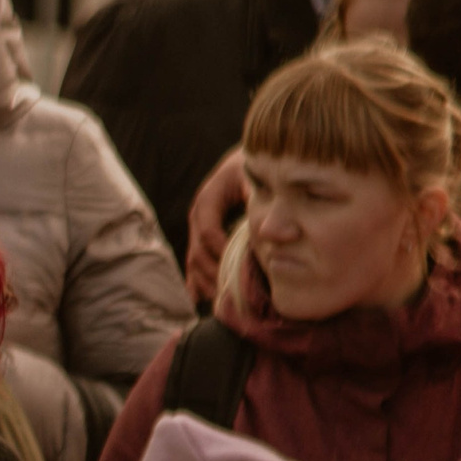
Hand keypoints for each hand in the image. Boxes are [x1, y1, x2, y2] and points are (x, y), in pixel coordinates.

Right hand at [185, 148, 246, 303]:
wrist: (257, 162)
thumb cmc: (261, 169)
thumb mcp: (258, 179)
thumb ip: (259, 199)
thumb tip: (266, 228)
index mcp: (209, 198)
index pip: (208, 230)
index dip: (221, 251)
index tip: (239, 268)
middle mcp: (199, 213)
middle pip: (197, 249)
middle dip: (211, 272)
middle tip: (228, 293)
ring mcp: (198, 226)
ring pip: (194, 258)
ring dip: (204, 280)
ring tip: (218, 299)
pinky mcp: (203, 235)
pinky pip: (195, 260)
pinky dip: (198, 280)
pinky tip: (201, 298)